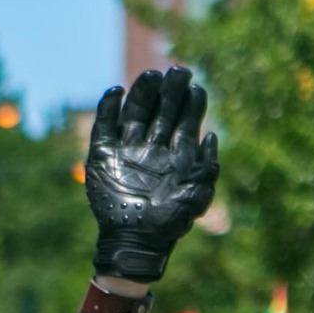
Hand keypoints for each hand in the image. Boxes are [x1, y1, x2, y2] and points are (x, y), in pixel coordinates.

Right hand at [84, 66, 219, 284]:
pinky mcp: (103, 155)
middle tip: (177, 71)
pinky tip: (116, 91)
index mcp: (175, 155)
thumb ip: (207, 165)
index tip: (194, 85)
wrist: (138, 241)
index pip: (184, 120)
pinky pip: (104, 125)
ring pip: (135, 112)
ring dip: (142, 92)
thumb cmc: (172, 222)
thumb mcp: (199, 194)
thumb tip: (210, 135)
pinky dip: (108, 107)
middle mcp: (151, 148)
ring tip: (152, 75)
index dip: (190, 101)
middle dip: (169, 90)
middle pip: (161, 110)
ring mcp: (127, 149)